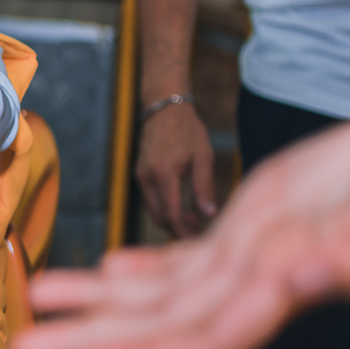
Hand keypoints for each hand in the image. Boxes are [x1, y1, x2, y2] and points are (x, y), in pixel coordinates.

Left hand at [11, 106, 349, 348]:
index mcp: (286, 283)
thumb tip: (295, 280)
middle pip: (161, 321)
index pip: (203, 335)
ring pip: (161, 289)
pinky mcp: (250, 227)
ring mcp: (249, 255)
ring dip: (98, 300)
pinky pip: (187, 258)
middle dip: (91, 335)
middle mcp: (257, 281)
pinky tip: (106, 271)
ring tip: (39, 301)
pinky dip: (142, 267)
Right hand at [135, 103, 216, 237]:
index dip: (182, 230)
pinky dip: (164, 207)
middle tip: (197, 231)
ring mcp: (141, 175)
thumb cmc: (187, 131)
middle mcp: (147, 177)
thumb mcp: (203, 157)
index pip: (170, 213)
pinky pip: (151, 198)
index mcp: (164, 174)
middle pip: (158, 216)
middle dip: (176, 228)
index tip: (196, 238)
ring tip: (192, 219)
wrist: (164, 109)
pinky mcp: (140, 173)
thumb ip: (204, 187)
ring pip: (153, 209)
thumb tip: (209, 214)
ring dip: (170, 219)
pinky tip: (180, 206)